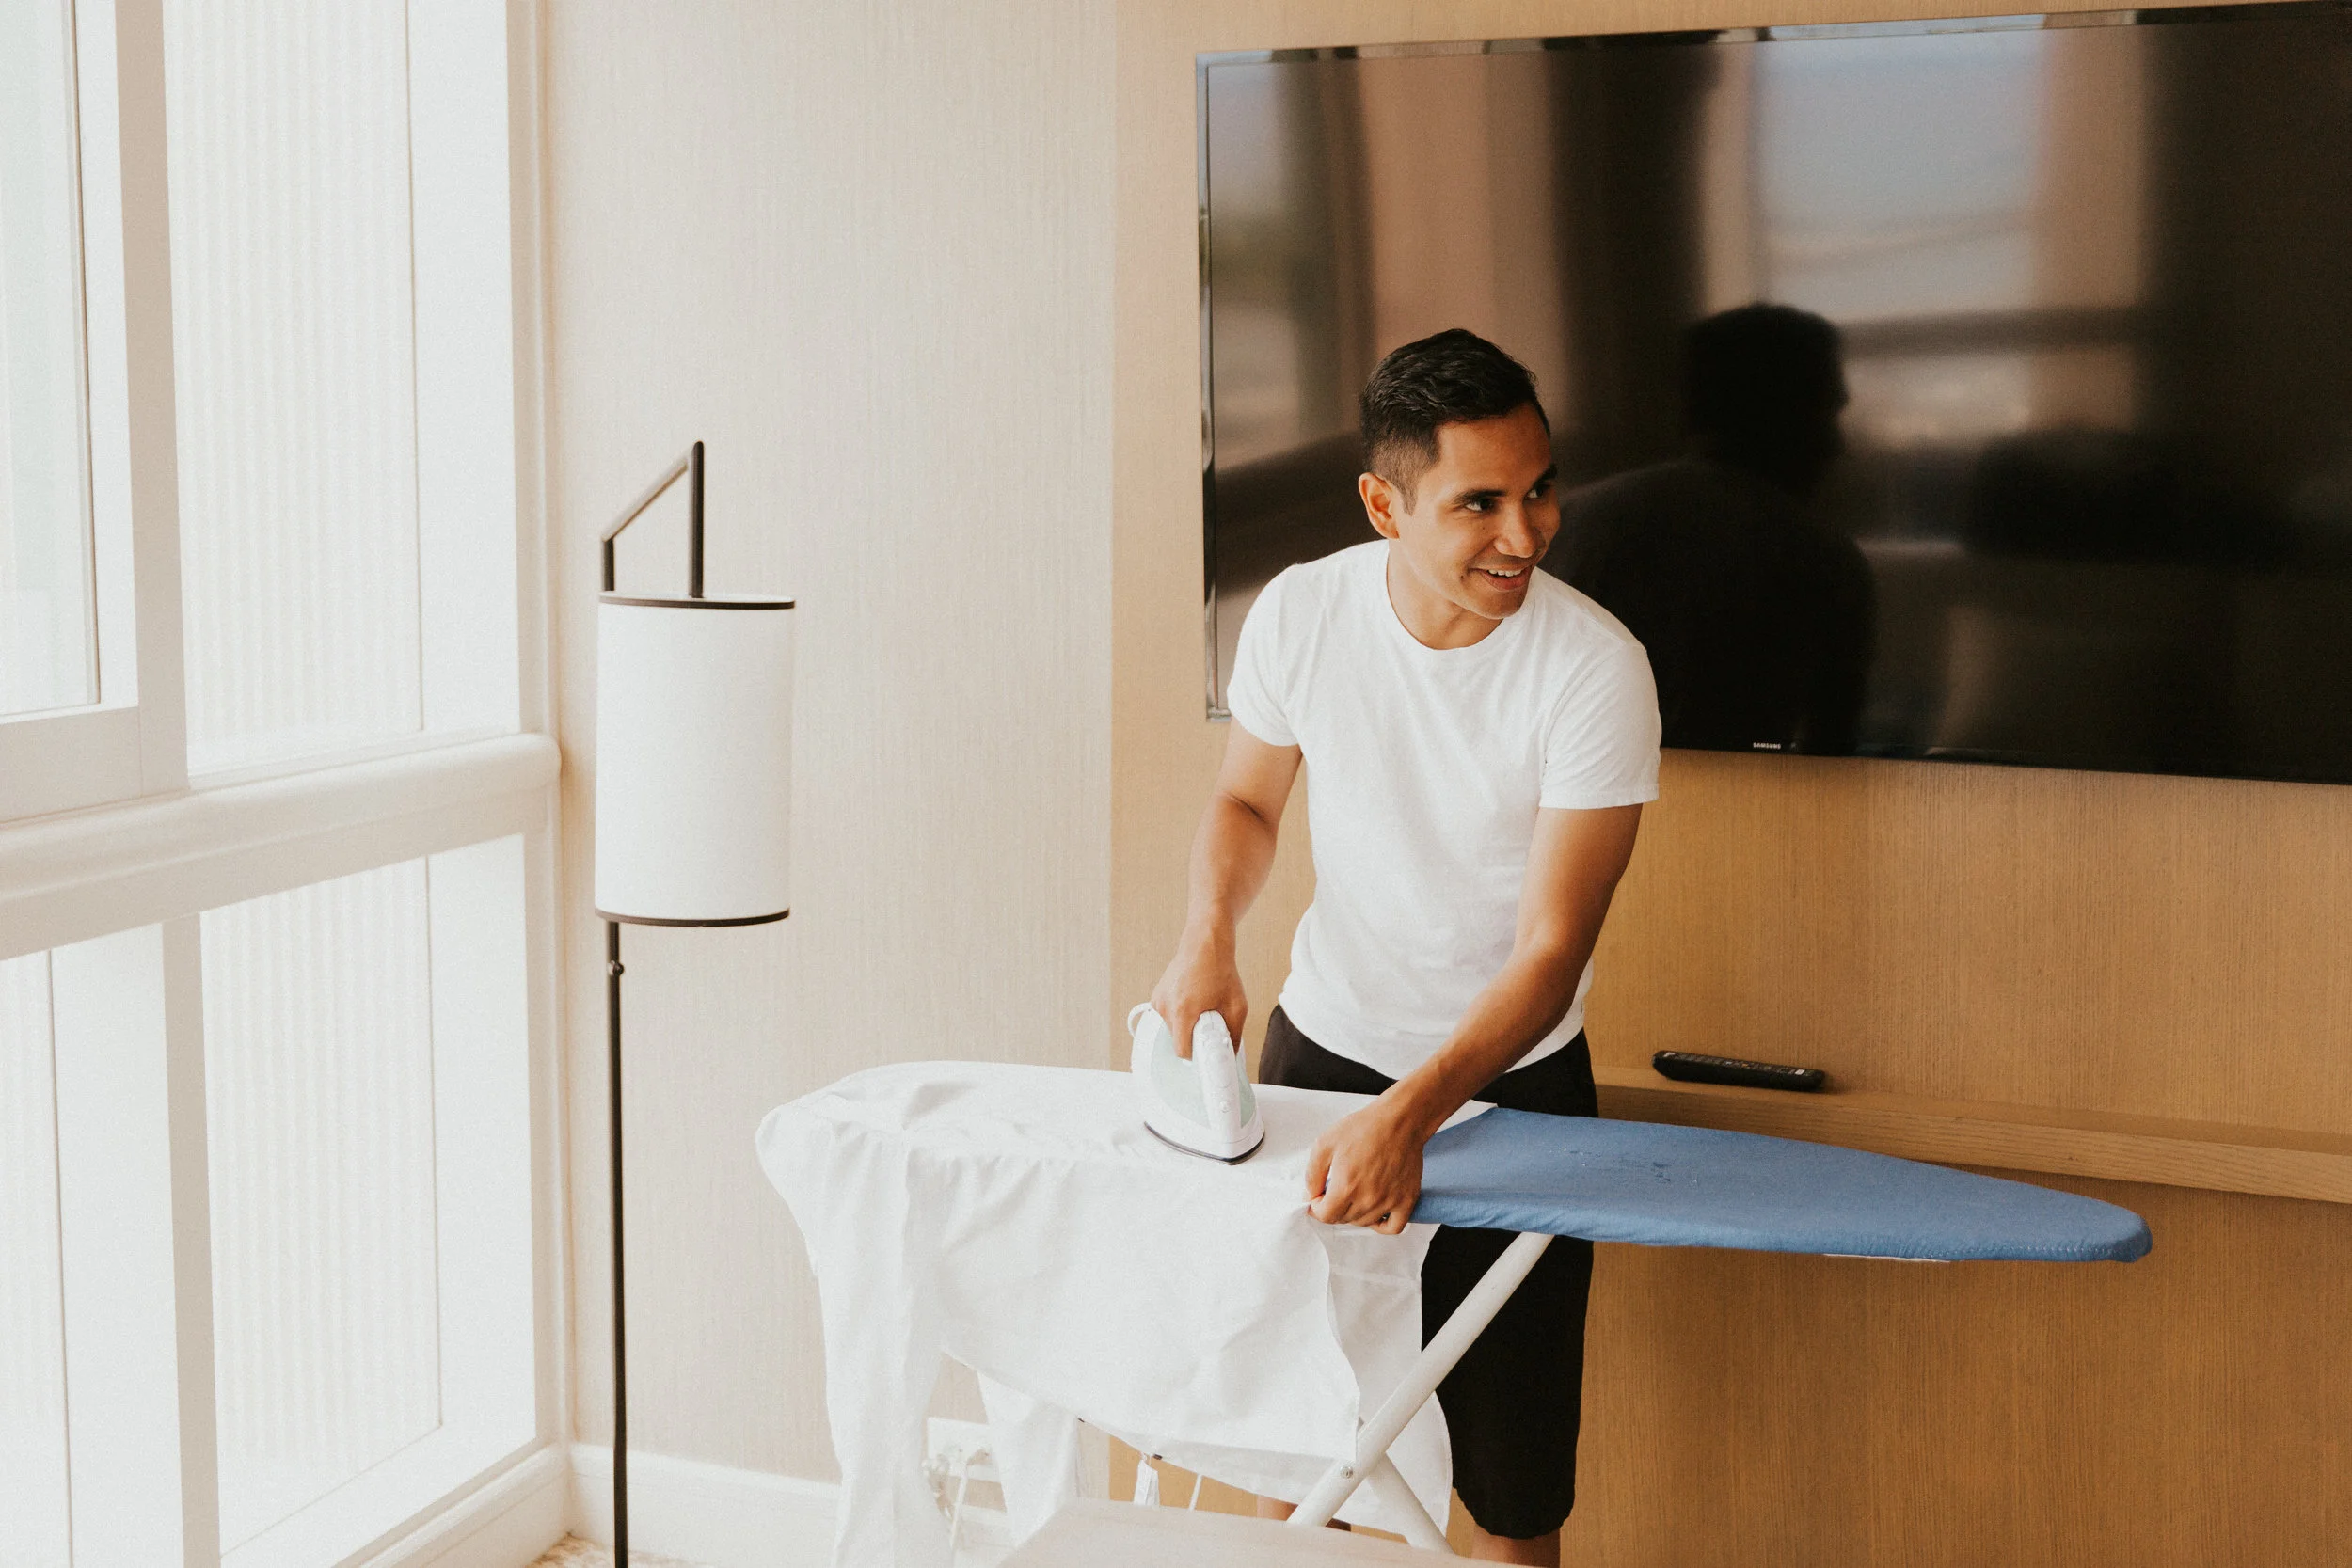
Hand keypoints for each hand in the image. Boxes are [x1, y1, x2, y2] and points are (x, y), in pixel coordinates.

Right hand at [1150, 930, 1246, 1059]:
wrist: (1205, 943)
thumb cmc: (1220, 970)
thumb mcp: (1237, 1005)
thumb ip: (1234, 1034)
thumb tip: (1232, 1053)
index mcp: (1183, 1011)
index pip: (1182, 1051)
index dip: (1197, 1055)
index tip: (1207, 1053)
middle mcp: (1165, 1007)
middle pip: (1178, 1040)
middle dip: (1194, 1037)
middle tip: (1211, 1023)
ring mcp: (1158, 1000)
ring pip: (1173, 1028)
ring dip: (1187, 1025)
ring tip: (1202, 1007)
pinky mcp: (1157, 996)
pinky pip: (1169, 1016)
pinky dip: (1181, 1014)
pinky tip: (1193, 1000)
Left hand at [1305, 1095, 1427, 1233]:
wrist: (1399, 1121)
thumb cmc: (1365, 1128)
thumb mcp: (1325, 1143)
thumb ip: (1312, 1174)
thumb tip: (1309, 1195)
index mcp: (1347, 1186)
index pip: (1325, 1216)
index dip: (1317, 1208)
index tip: (1318, 1198)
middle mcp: (1368, 1199)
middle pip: (1343, 1219)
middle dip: (1333, 1208)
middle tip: (1335, 1191)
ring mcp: (1389, 1202)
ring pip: (1364, 1222)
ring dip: (1353, 1213)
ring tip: (1353, 1194)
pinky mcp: (1406, 1200)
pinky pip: (1393, 1227)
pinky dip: (1381, 1225)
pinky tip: (1374, 1212)